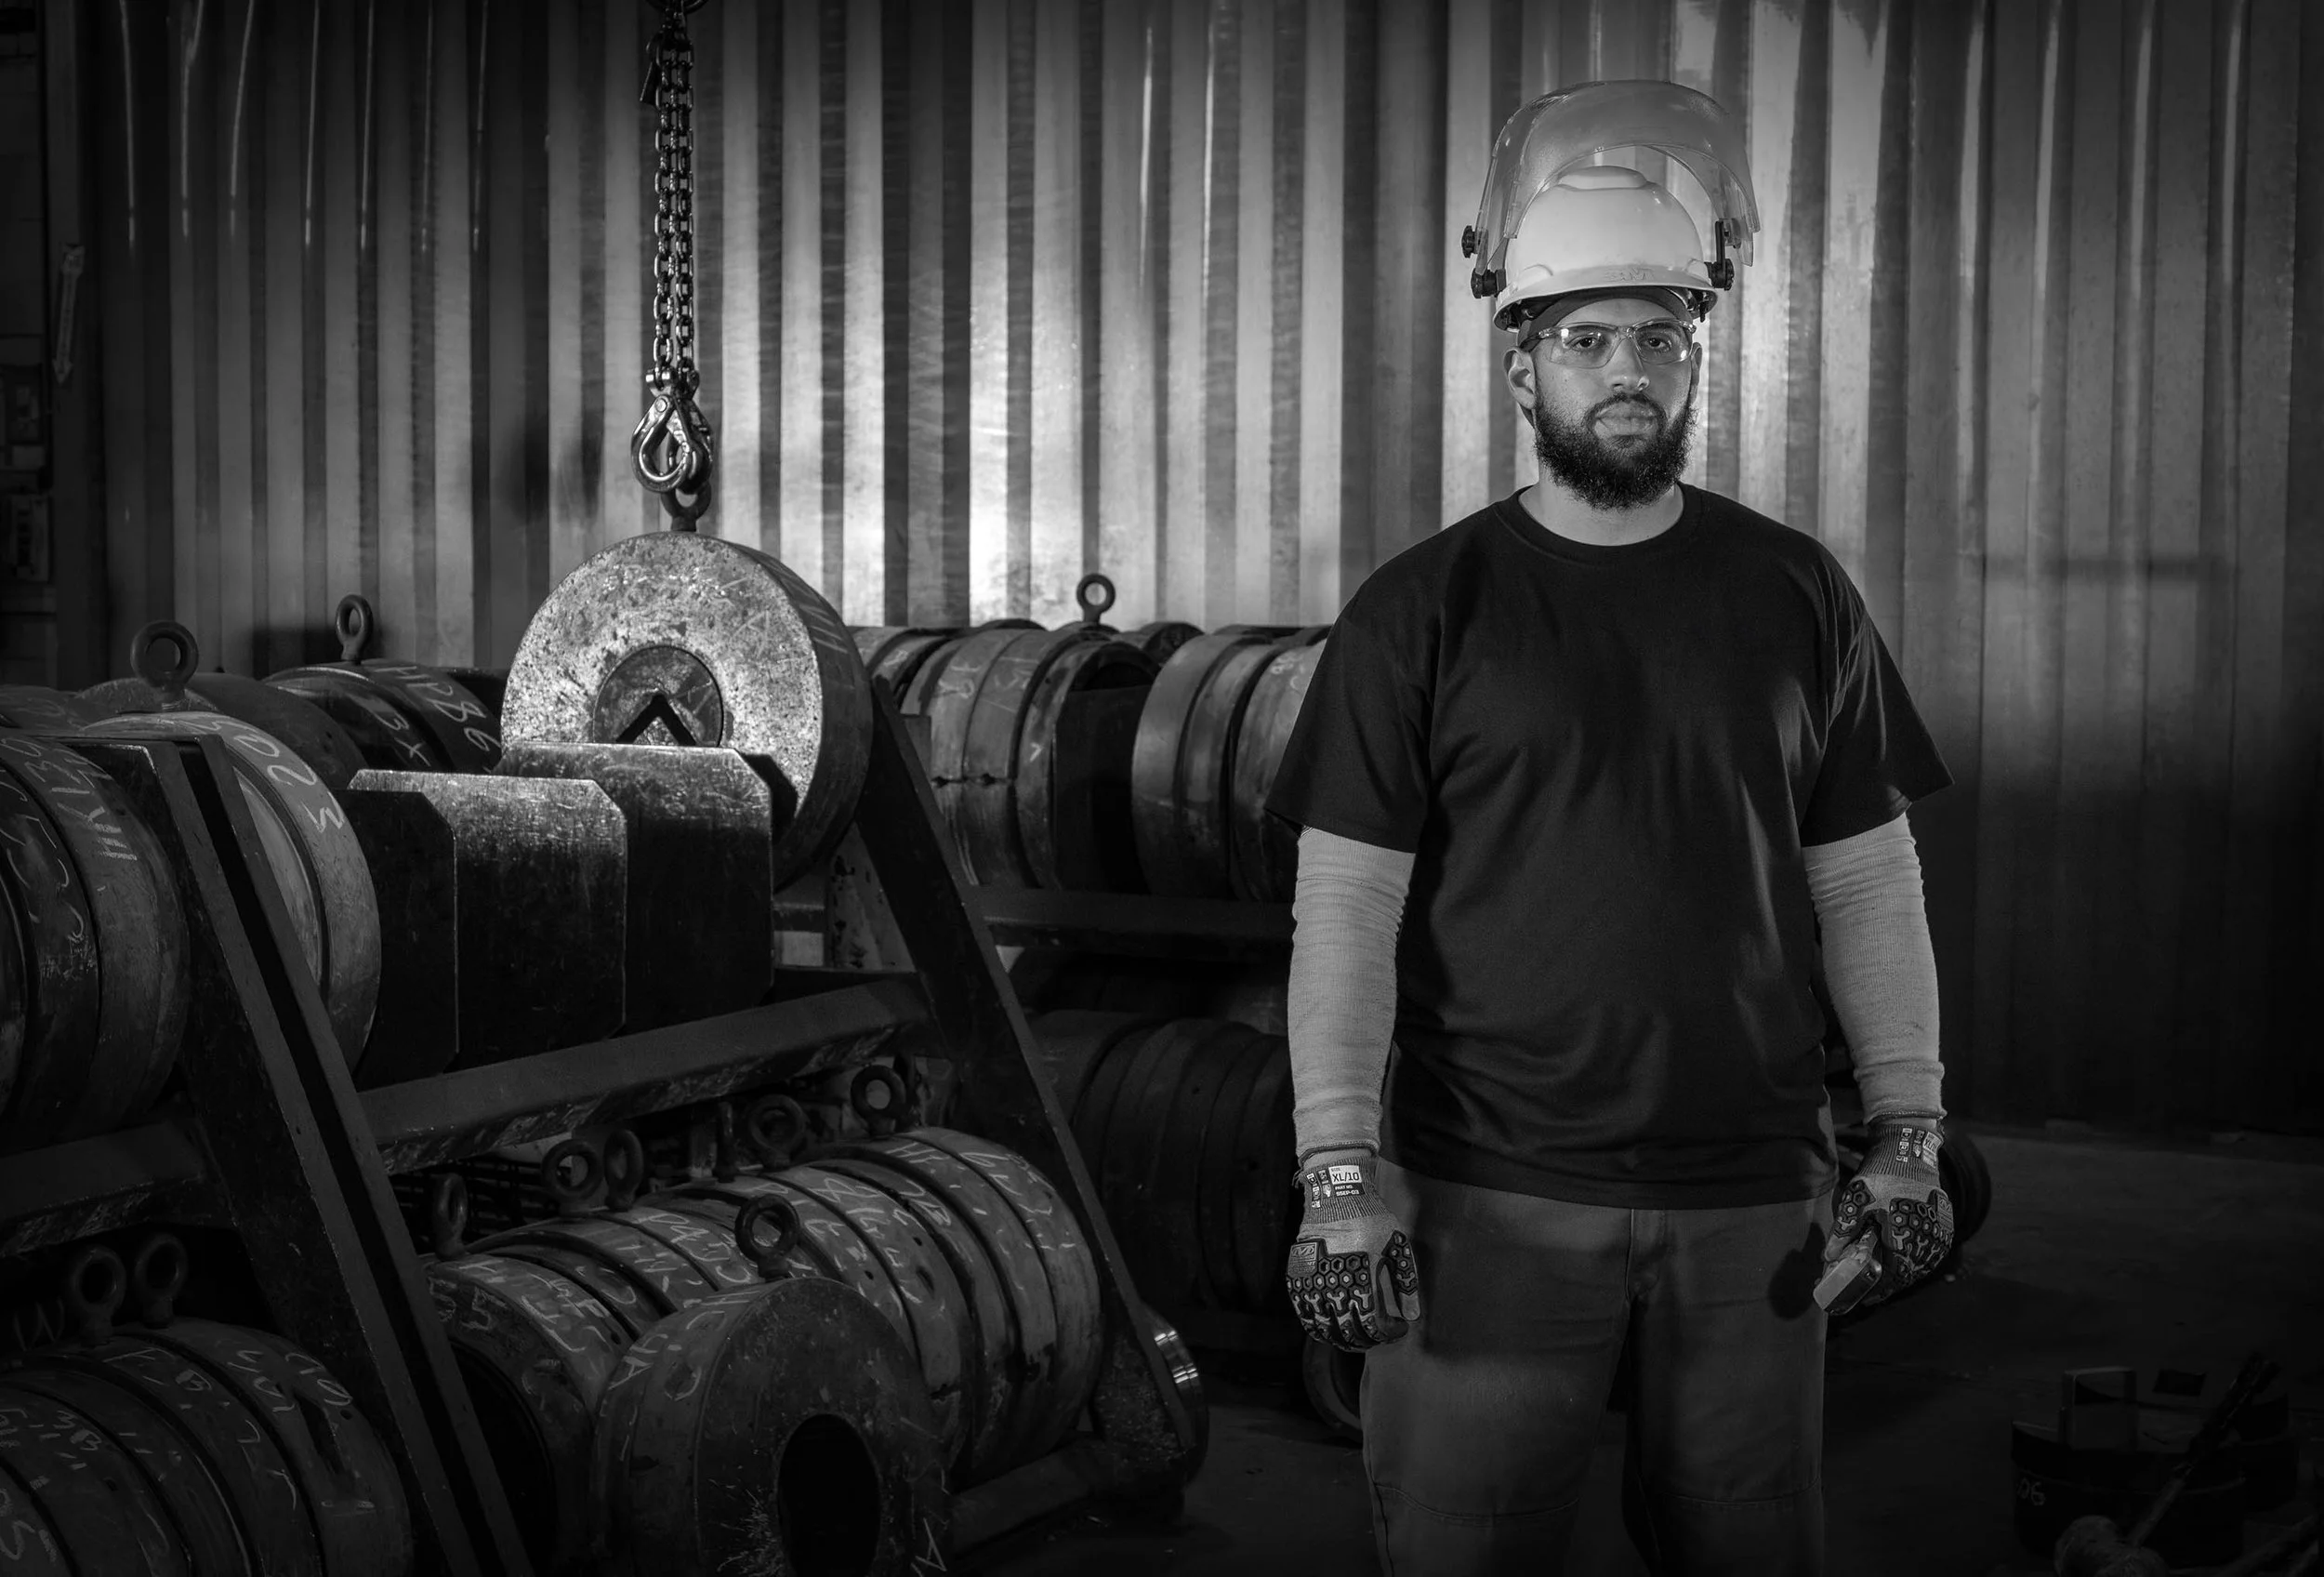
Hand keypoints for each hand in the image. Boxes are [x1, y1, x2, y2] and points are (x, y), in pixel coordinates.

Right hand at [1285, 1149, 1421, 1351]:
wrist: (1337, 1193)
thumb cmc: (1371, 1218)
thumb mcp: (1397, 1244)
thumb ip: (1406, 1280)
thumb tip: (1411, 1315)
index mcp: (1363, 1276)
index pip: (1372, 1323)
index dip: (1386, 1334)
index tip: (1397, 1329)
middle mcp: (1335, 1282)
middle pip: (1347, 1329)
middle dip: (1365, 1340)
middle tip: (1375, 1337)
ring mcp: (1313, 1280)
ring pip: (1322, 1326)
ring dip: (1340, 1338)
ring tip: (1353, 1337)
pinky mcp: (1298, 1275)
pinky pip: (1303, 1311)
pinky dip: (1315, 1324)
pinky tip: (1328, 1327)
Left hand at [1824, 1123, 1953, 1306]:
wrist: (1908, 1151)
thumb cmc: (1881, 1175)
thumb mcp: (1857, 1200)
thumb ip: (1844, 1231)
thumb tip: (1828, 1257)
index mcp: (1906, 1236)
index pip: (1894, 1275)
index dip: (1878, 1289)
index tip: (1864, 1298)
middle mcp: (1928, 1240)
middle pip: (1908, 1274)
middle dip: (1888, 1283)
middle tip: (1870, 1290)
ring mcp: (1940, 1234)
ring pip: (1921, 1265)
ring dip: (1902, 1273)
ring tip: (1882, 1278)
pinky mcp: (1943, 1227)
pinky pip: (1929, 1253)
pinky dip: (1914, 1260)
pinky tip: (1900, 1262)